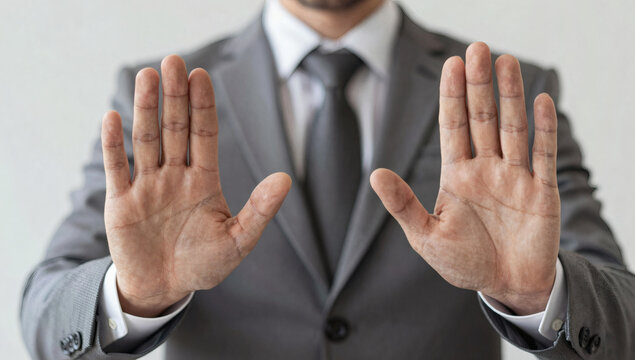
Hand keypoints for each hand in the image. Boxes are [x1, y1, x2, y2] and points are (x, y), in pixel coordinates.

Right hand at [101, 55, 290, 316]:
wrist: (164, 288)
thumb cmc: (203, 264)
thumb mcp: (238, 241)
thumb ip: (259, 210)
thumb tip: (285, 179)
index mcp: (203, 180)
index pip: (203, 134)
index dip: (203, 106)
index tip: (201, 76)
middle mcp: (174, 175)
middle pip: (174, 128)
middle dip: (175, 96)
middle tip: (174, 62)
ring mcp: (147, 185)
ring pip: (146, 139)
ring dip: (145, 109)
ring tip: (148, 76)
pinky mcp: (121, 202)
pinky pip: (116, 168)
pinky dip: (113, 145)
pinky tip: (112, 117)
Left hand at [370, 42, 559, 314]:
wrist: (505, 287)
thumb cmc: (463, 262)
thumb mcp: (426, 236)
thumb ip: (403, 205)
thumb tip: (375, 174)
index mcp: (457, 175)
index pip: (453, 127)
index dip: (452, 97)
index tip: (451, 65)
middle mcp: (486, 168)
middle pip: (482, 119)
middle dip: (479, 85)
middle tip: (477, 49)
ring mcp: (514, 177)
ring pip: (513, 128)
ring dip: (510, 96)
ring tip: (506, 61)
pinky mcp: (542, 192)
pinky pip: (543, 156)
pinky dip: (544, 129)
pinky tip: (541, 101)